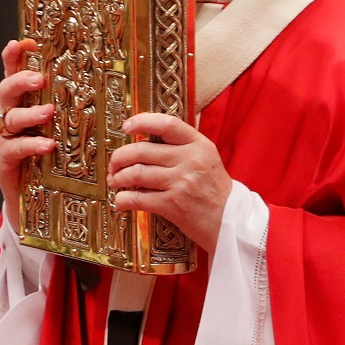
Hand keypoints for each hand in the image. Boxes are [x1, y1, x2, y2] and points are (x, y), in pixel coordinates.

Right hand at [0, 38, 54, 220]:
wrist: (32, 202)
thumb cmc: (49, 161)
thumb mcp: (60, 132)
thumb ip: (70, 111)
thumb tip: (103, 87)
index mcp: (21, 105)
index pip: (13, 74)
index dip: (14, 58)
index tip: (23, 43)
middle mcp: (8, 118)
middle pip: (6, 91)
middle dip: (20, 80)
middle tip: (38, 78)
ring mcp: (3, 140)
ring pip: (10, 118)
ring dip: (30, 113)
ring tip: (48, 113)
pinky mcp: (4, 162)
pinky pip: (14, 149)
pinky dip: (31, 146)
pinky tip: (47, 145)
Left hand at [107, 113, 231, 253]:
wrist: (231, 222)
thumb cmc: (214, 190)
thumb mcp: (206, 159)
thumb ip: (182, 147)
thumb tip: (145, 140)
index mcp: (199, 145)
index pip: (167, 124)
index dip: (142, 122)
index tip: (127, 127)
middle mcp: (190, 160)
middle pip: (142, 150)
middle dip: (120, 157)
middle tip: (114, 164)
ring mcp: (181, 182)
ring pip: (136, 173)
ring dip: (118, 178)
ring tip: (115, 181)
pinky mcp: (172, 205)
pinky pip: (137, 198)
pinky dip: (123, 200)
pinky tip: (120, 201)